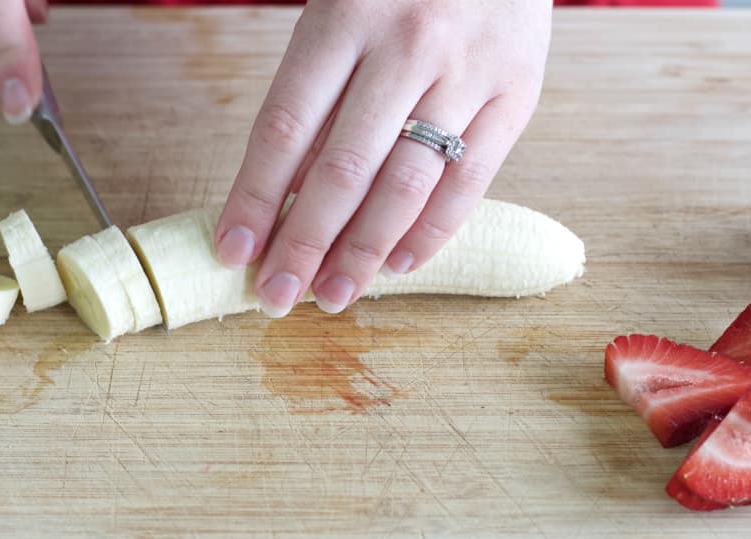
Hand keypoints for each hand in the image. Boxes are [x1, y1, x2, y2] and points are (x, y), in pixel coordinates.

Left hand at [215, 0, 551, 316]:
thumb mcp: (343, 5)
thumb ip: (319, 89)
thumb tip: (283, 193)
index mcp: (344, 14)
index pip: (285, 127)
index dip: (254, 199)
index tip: (233, 252)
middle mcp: (407, 45)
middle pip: (343, 169)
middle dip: (304, 244)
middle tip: (277, 298)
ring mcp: (467, 72)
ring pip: (407, 184)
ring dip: (364, 252)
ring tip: (333, 295)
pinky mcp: (516, 94)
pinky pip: (470, 181)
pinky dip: (432, 231)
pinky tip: (400, 266)